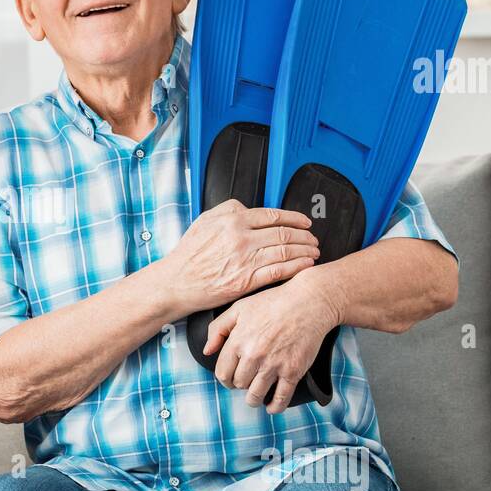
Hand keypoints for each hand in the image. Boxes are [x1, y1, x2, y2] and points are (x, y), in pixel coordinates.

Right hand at [164, 200, 319, 314]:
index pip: (272, 216)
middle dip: (304, 236)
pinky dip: (296, 267)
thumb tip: (248, 207)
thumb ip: (228, 209)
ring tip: (314, 252)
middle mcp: (241, 239)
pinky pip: (279, 272)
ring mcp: (245, 261)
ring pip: (285, 252)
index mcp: (232, 221)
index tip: (304, 222)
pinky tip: (305, 265)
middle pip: (283, 234)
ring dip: (304, 251)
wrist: (177, 283)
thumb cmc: (189, 254)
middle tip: (313, 239)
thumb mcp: (204, 221)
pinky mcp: (247, 281)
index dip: (294, 218)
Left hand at [202, 270, 340, 413]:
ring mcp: (274, 365)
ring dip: (253, 399)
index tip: (230, 378)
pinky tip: (272, 406)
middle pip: (239, 384)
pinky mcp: (293, 371)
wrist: (308, 302)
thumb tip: (207, 351)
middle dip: (240, 385)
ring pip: (255, 395)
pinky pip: (281, 398)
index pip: (222, 373)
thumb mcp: (239, 308)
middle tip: (246, 381)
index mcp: (238, 342)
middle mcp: (254, 356)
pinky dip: (275, 407)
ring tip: (255, 396)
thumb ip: (217, 329)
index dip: (225, 378)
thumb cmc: (273, 302)